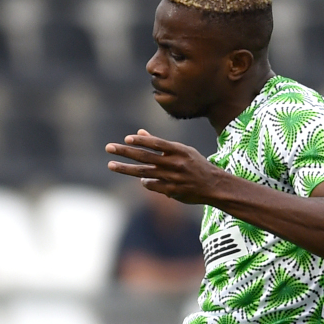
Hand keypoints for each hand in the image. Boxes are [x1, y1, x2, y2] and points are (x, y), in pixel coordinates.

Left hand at [106, 130, 222, 204]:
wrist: (214, 185)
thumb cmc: (195, 164)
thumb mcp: (182, 150)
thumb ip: (160, 144)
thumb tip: (139, 133)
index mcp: (178, 150)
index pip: (156, 143)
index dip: (141, 141)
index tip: (126, 139)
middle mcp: (174, 163)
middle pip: (145, 157)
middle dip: (125, 152)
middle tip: (109, 148)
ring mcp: (172, 178)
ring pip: (143, 172)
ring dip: (125, 169)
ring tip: (111, 165)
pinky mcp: (171, 190)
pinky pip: (152, 185)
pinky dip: (145, 182)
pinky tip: (141, 179)